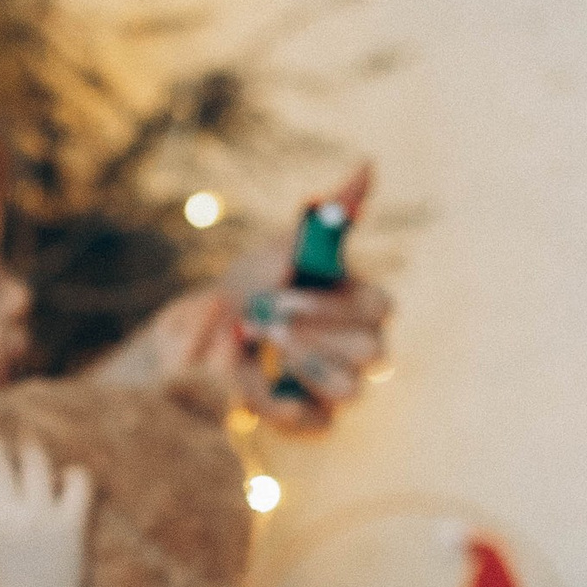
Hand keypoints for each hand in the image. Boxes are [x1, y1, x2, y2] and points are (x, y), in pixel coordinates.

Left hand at [88, 167, 391, 431]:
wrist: (206, 334)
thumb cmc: (256, 284)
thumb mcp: (284, 245)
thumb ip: (330, 213)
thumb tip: (368, 164)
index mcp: (361, 307)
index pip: (380, 309)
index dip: (333, 305)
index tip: (280, 294)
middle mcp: (362, 351)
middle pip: (374, 354)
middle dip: (315, 335)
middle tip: (263, 320)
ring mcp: (340, 388)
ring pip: (350, 390)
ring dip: (299, 365)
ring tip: (256, 345)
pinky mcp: (313, 420)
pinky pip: (314, 422)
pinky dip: (277, 401)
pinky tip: (247, 380)